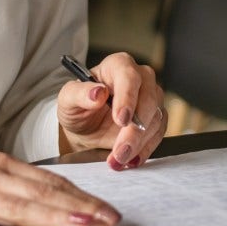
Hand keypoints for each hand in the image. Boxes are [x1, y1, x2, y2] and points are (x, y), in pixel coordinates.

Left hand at [57, 52, 166, 168]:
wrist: (86, 127)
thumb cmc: (78, 107)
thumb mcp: (68, 100)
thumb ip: (78, 93)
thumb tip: (97, 93)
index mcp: (118, 66)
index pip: (129, 77)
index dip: (127, 98)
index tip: (121, 120)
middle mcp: (140, 78)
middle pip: (148, 99)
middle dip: (135, 130)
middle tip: (120, 150)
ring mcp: (152, 98)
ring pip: (155, 118)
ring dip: (139, 143)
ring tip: (118, 159)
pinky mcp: (156, 118)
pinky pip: (158, 133)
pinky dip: (145, 149)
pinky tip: (131, 160)